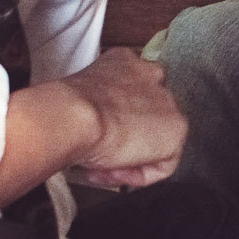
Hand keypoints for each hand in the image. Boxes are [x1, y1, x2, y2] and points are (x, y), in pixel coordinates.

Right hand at [0, 49, 185, 204]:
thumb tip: (89, 127)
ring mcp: (166, 101)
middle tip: (99, 156)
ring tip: (101, 167)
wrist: (72, 114)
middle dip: (124, 142)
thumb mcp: (77, 100)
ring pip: (154, 142)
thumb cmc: (63, 109)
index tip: (94, 136)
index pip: (130, 95)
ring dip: (128, 161)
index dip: (112, 123)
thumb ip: (92, 108)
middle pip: (145, 119)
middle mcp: (150, 76)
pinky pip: (163, 164)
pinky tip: (114, 171)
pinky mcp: (176, 128)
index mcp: (124, 63)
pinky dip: (139, 176)